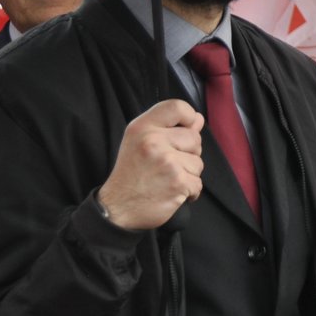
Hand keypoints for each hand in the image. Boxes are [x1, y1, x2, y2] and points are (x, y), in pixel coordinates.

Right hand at [96, 99, 205, 230]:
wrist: (117, 208)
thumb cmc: (131, 174)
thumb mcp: (140, 143)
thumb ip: (170, 129)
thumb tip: (198, 119)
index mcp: (142, 127)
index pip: (177, 107)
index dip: (189, 117)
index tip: (186, 128)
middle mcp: (153, 141)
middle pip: (194, 137)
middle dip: (188, 153)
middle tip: (165, 165)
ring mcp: (166, 162)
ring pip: (198, 162)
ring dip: (188, 174)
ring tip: (166, 179)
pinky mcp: (177, 182)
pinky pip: (198, 183)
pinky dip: (189, 191)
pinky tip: (171, 191)